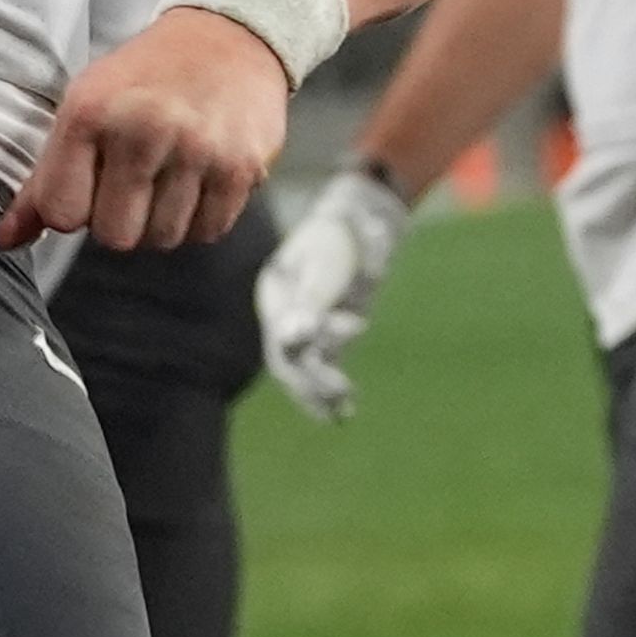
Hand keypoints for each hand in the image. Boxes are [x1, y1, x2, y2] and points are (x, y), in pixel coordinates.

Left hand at [0, 8, 288, 252]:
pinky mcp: (241, 168)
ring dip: (162, 220)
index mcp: (90, 112)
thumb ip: (44, 180)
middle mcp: (143, 129)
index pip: (62, 213)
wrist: (228, 35)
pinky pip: (208, 232)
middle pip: (114, 237)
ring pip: (163, 240)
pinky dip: (200, 217)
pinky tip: (199, 178)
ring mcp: (196, 150)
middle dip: (120, 220)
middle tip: (131, 183)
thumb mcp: (83, 108)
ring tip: (168, 175)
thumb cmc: (145, 77)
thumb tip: (3, 240)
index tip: (88, 186)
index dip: (73, 210)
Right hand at [255, 163, 410, 421]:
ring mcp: (304, 327)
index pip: (280, 333)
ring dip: (323, 388)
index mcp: (274, 294)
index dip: (296, 351)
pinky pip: (323, 369)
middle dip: (311, 380)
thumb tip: (292, 338)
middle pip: (289, 358)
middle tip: (339, 391)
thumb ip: (310, 303)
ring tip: (344, 408)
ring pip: (306, 368)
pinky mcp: (326, 337)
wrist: (361, 224)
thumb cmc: (340, 239)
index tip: (318, 358)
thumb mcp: (325, 266)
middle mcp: (283, 315)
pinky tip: (343, 413)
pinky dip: (331, 390)